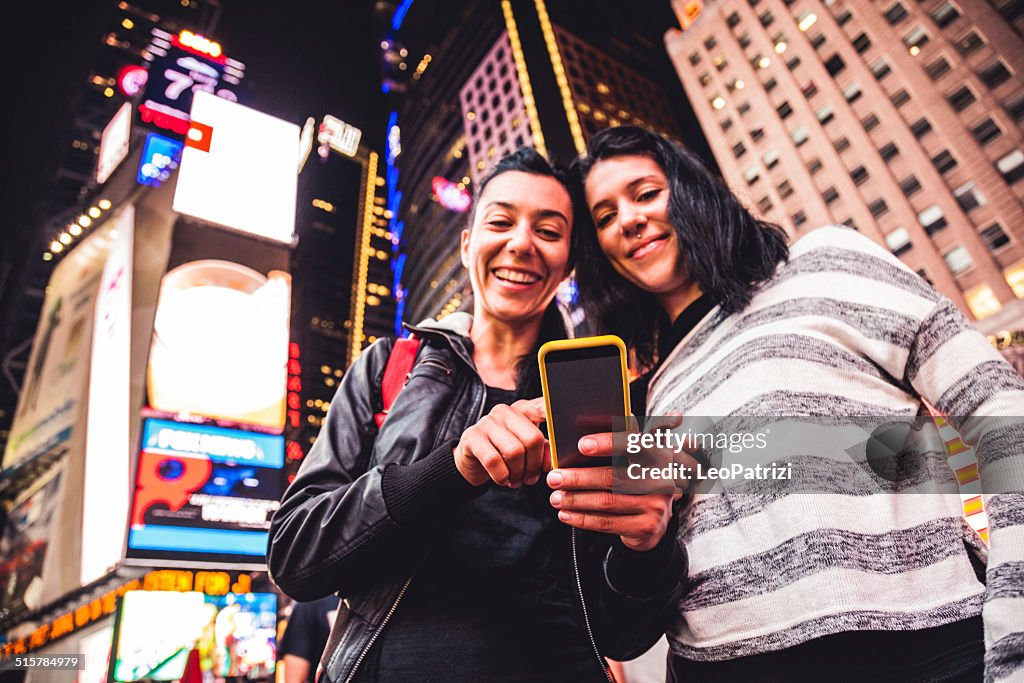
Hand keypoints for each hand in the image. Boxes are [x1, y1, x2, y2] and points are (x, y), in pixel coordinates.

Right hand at [454, 397, 548, 487]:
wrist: (473, 462)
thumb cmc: (505, 455)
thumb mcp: (528, 451)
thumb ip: (543, 451)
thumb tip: (551, 460)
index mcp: (524, 410)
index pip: (544, 407)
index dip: (556, 416)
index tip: (569, 426)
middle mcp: (505, 411)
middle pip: (533, 438)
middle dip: (534, 465)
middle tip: (531, 479)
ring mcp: (487, 422)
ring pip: (514, 451)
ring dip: (518, 473)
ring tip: (516, 481)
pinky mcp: (472, 437)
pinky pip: (493, 460)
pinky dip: (501, 476)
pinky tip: (502, 480)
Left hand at [547, 414, 695, 550]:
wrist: (654, 521)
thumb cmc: (635, 481)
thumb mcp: (635, 459)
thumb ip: (622, 440)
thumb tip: (594, 419)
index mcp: (658, 455)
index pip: (634, 444)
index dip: (608, 443)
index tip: (582, 444)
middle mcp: (661, 479)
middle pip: (613, 477)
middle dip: (578, 477)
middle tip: (554, 477)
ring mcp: (656, 506)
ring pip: (606, 501)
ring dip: (575, 499)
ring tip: (555, 497)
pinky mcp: (646, 527)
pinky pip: (607, 523)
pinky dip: (582, 519)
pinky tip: (566, 513)